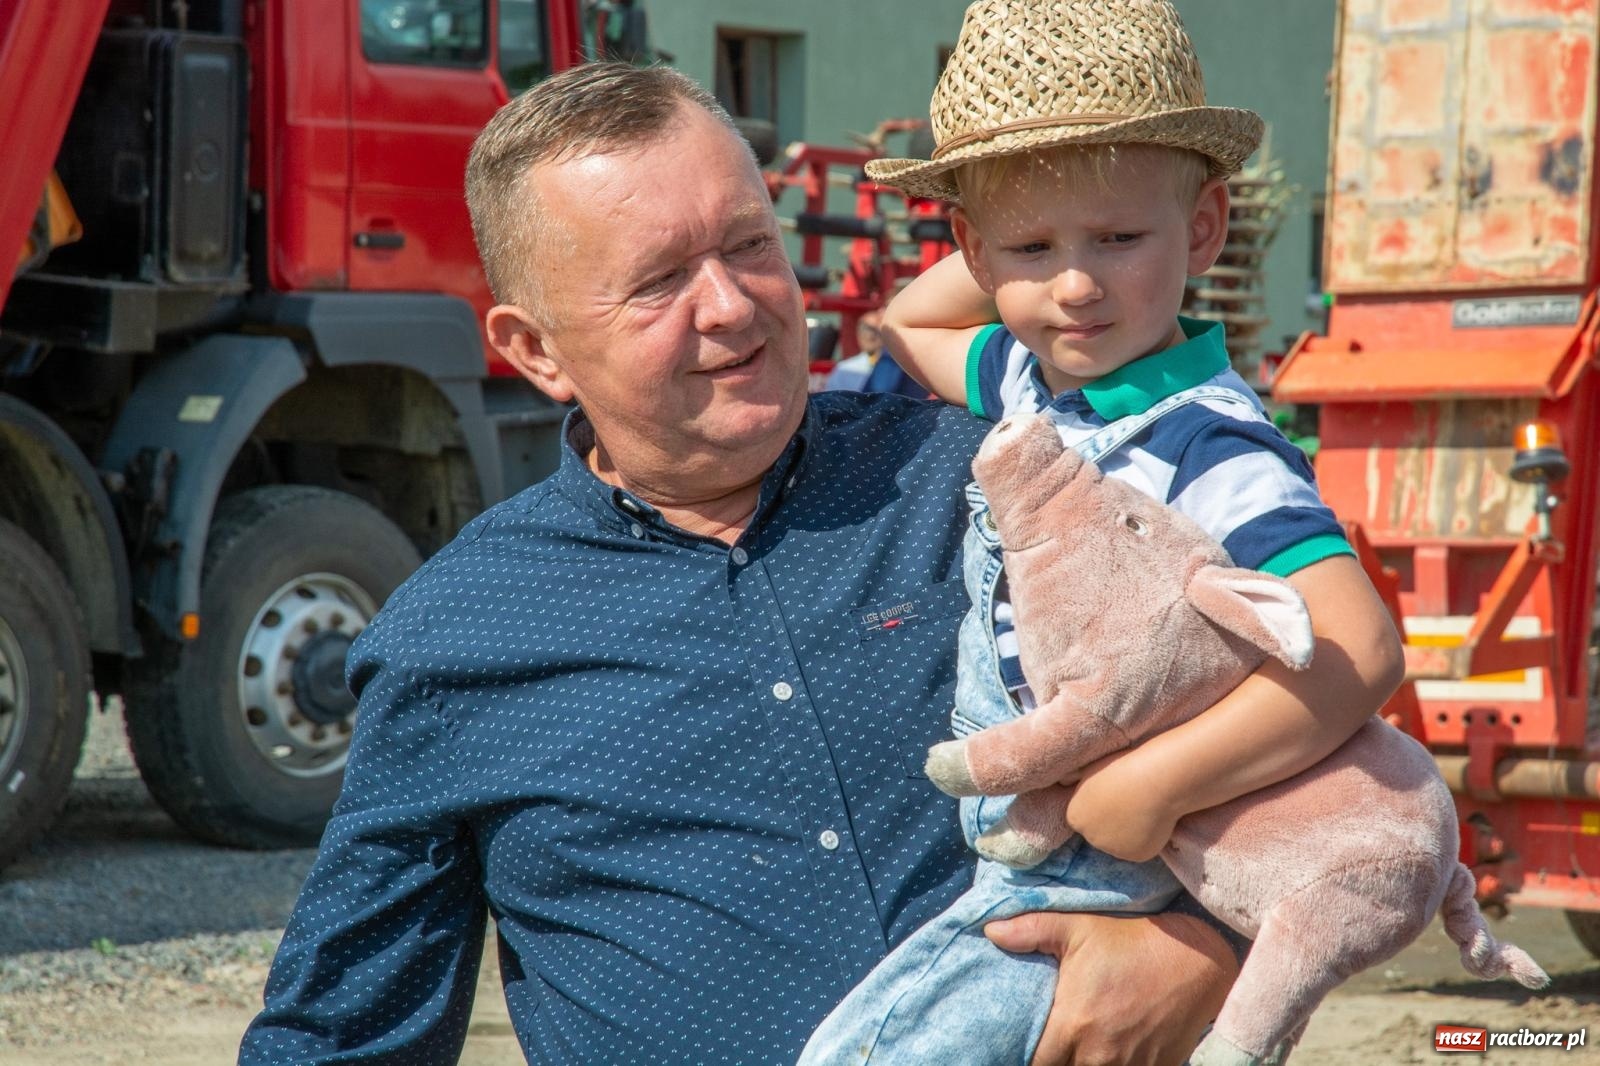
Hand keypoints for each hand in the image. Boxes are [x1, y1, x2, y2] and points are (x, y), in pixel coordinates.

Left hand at [984, 911, 1237, 1065]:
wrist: (1196, 958)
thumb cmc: (1131, 940)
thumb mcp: (1079, 927)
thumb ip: (1031, 929)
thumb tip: (989, 931)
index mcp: (1073, 1026)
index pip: (1036, 1064)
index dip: (1026, 1057)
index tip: (1020, 1047)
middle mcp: (1099, 1055)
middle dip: (1054, 1062)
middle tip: (1048, 1047)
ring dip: (1082, 1065)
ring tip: (1075, 1050)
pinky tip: (1107, 1053)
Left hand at [1064, 753, 1179, 861]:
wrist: (1153, 779)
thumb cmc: (1121, 767)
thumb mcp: (1088, 768)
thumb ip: (1073, 780)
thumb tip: (1062, 781)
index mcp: (1075, 817)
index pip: (1083, 818)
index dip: (1100, 808)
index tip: (1113, 796)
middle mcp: (1090, 837)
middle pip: (1100, 833)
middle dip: (1112, 823)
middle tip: (1129, 803)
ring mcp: (1113, 849)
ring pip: (1120, 843)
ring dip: (1129, 832)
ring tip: (1142, 810)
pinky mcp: (1136, 856)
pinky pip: (1140, 848)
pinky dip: (1147, 839)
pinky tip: (1153, 820)